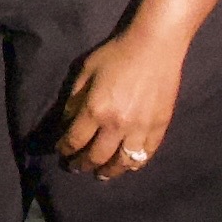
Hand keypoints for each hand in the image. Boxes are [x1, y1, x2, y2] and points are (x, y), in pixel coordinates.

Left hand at [57, 23, 185, 178]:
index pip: (75, 140)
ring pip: (122, 162)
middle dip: (83, 165)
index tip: (61, 151)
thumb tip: (67, 122)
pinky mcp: (159, 128)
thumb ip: (74, 99)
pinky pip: (145, 155)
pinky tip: (127, 165)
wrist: (155, 46)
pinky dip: (134, 164)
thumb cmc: (116, 54)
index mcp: (96, 110)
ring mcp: (140, 129)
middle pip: (96, 156)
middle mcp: (117, 125)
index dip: (65, 149)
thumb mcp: (86, 71)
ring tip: (101, 174)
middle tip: (76, 167)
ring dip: (109, 172)